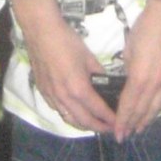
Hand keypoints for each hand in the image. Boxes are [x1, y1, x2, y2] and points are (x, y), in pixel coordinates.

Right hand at [19, 0, 116, 134]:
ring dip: (84, 125)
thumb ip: (99, 74)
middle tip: (110, 128)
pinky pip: (58, 111)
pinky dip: (70, 116)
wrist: (41, 32)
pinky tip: (75, 113)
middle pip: (84, 121)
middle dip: (99, 127)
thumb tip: (106, 84)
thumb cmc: (67, 41)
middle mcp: (64, 98)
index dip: (110, 119)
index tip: (119, 122)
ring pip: (69, 119)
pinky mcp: (43, 92)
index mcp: (78, 88)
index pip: (98, 110)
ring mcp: (51, 97)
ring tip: (95, 124)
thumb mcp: (89, 57)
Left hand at [112, 0, 160, 140]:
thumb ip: (129, 67)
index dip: (122, 120)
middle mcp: (157, 83)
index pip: (129, 104)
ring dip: (147, 119)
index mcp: (141, 77)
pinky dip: (158, 107)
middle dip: (133, 124)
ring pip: (157, 105)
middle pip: (144, 109)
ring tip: (138, 129)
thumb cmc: (146, 26)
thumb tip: (130, 78)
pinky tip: (154, 111)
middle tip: (124, 136)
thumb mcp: (129, 47)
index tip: (117, 131)